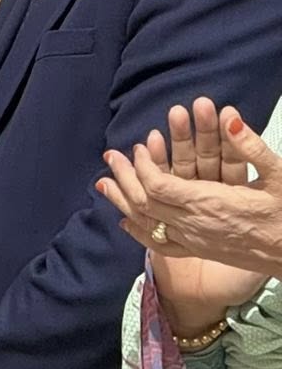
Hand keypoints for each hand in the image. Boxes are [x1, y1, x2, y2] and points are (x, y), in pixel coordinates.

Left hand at [97, 101, 281, 280]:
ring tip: (104, 183)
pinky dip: (140, 232)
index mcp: (211, 205)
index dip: (143, 166)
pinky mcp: (199, 251)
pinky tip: (126, 222)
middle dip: (125, 178)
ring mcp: (195, 242)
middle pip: (144, 203)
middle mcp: (195, 226)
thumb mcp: (279, 176)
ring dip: (123, 202)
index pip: (159, 186)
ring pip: (146, 224)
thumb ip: (252, 148)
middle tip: (110, 156)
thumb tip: (230, 117)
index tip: (139, 147)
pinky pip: (160, 245)